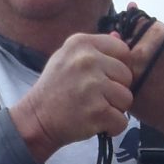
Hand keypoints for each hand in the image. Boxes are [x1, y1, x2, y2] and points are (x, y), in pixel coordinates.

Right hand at [9, 32, 133, 162]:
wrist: (36, 119)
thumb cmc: (54, 89)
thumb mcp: (66, 58)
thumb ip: (93, 49)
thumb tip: (118, 36)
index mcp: (81, 43)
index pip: (122, 51)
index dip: (118, 68)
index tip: (104, 79)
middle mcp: (88, 60)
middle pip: (127, 76)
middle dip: (116, 91)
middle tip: (95, 98)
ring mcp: (93, 86)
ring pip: (127, 99)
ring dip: (115, 109)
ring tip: (93, 110)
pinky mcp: (97, 111)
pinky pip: (122, 120)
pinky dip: (112, 127)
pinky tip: (94, 123)